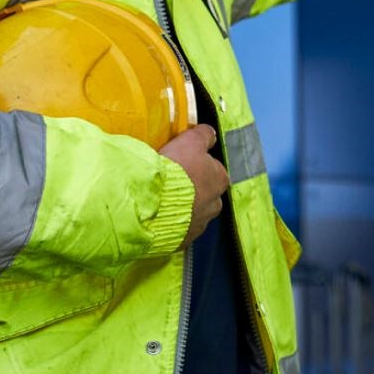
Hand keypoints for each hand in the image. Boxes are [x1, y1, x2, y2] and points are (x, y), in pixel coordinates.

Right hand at [158, 124, 228, 247]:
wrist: (153, 202)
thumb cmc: (176, 168)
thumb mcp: (191, 141)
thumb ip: (203, 135)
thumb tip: (210, 134)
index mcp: (220, 179)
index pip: (215, 171)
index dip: (199, 167)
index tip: (184, 165)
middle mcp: (215, 204)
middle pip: (207, 194)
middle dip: (194, 190)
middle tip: (173, 183)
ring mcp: (200, 224)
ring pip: (194, 213)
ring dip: (183, 208)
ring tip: (164, 201)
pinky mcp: (183, 240)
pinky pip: (179, 230)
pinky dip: (172, 223)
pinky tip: (159, 216)